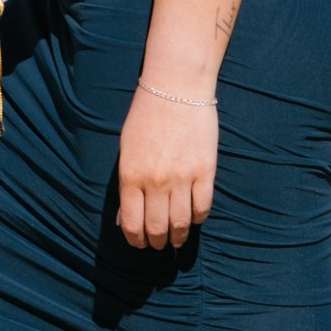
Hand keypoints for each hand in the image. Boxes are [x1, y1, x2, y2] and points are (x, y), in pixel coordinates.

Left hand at [116, 81, 218, 248]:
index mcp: (131, 176)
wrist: (176, 87)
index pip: (132, 224)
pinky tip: (194, 218)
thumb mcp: (126, 150)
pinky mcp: (205, 171)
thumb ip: (126, 186)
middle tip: (158, 243)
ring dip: (178, 237)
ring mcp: (182, 177)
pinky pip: (203, 207)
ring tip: (177, 238)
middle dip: (156, 242)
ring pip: (181, 223)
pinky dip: (198, 219)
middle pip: (157, 228)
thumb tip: (124, 220)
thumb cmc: (146, 116)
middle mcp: (156, 181)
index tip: (139, 244)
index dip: (136, 240)